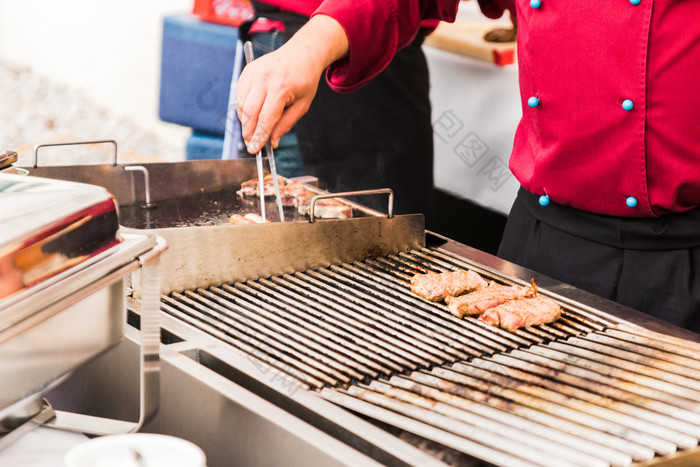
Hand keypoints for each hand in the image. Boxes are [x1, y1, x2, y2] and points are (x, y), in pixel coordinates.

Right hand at [236, 14, 348, 153]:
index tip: (254, 150)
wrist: (302, 53)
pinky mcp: (247, 71)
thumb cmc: (305, 80)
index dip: (259, 137)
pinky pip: (240, 95)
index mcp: (280, 88)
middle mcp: (264, 79)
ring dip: (245, 121)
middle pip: (249, 113)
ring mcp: (253, 73)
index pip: (265, 119)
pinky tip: (253, 113)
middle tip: (251, 144)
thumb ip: (286, 124)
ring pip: (241, 105)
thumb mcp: (303, 105)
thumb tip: (272, 141)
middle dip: (248, 132)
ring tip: (254, 129)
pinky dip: (243, 108)